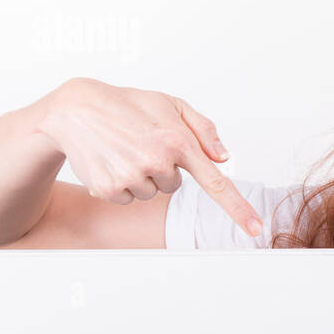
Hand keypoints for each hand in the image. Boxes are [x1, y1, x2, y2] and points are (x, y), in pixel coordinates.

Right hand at [37, 77, 263, 235]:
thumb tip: (224, 159)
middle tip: (141, 144)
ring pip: (152, 194)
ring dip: (141, 177)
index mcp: (179, 141)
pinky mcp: (110, 188)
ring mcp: (132, 177)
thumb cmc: (128, 105)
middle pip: (174, 186)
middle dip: (162, 169)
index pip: (216, 183)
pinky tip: (110, 160)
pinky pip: (129, 199)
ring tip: (124, 150)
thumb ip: (203, 130)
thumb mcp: (171, 104)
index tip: (257, 229)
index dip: (238, 209)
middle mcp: (157, 161)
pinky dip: (121, 184)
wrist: (76, 110)